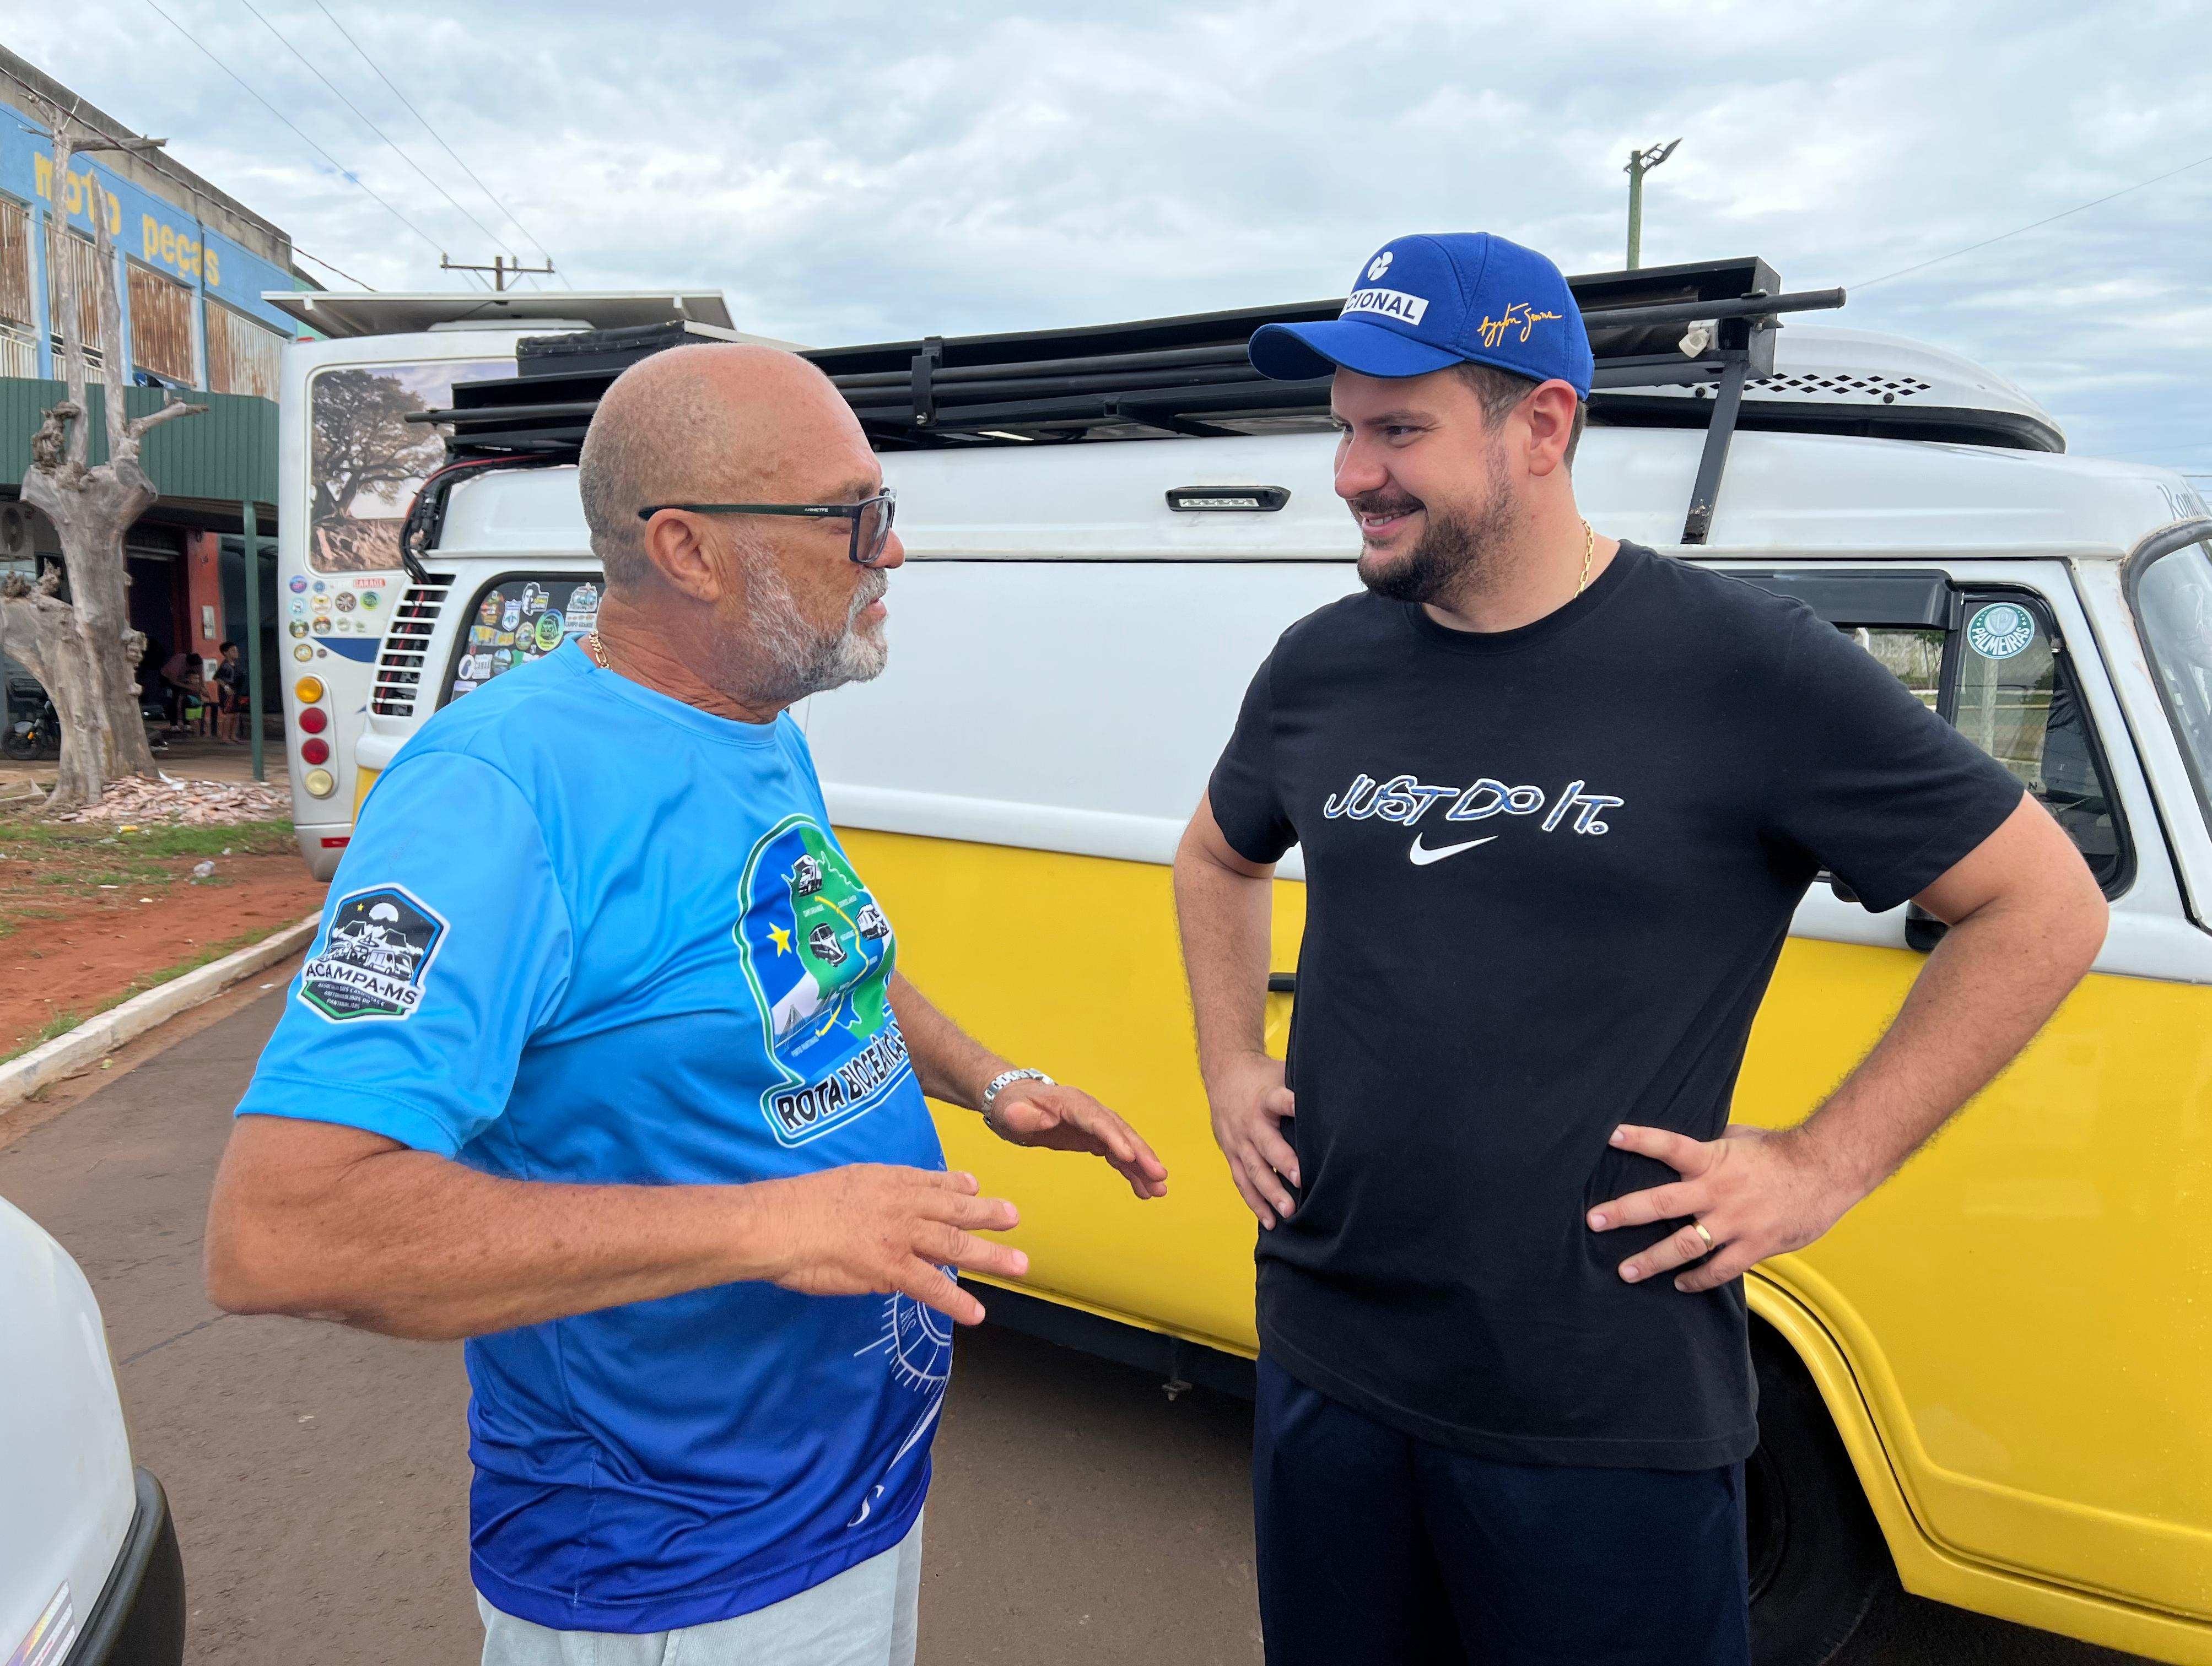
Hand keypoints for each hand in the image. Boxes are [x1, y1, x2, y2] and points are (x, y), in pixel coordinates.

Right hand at [757, 1164, 1025, 1325]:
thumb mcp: (837, 1184)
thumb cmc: (791, 1208)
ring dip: (990, 1255)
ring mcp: (898, 1235)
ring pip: (954, 1244)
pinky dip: (956, 1301)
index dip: (955, 1184)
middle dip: (986, 1214)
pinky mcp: (889, 1267)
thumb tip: (874, 1213)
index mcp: (883, 1181)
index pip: (927, 1181)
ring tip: (1019, 1265)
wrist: (774, 1224)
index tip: (974, 1185)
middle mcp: (899, 1203)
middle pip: (952, 1209)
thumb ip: (864, 1196)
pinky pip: (930, 1286)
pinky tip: (976, 1313)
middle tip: (1014, 1216)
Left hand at [988, 1080, 1168, 1199]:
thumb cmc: (1011, 1105)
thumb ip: (1022, 1115)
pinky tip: (1144, 1189)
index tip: (1131, 1157)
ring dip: (1143, 1167)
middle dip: (1142, 1154)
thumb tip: (1035, 1119)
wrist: (1012, 1102)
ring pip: (1125, 1145)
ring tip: (1159, 1190)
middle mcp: (1090, 1111)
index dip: (1115, 1138)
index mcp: (1072, 1103)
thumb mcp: (1011, 1111)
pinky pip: (1118, 1156)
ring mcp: (1094, 1125)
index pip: (1098, 1121)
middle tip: (1160, 1176)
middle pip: (1121, 1132)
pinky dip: (1132, 1172)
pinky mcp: (1094, 1138)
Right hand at [1205, 1053, 1296, 1228]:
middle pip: (1267, 1144)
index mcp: (1266, 1097)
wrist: (1224, 1073)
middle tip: (1302, 1181)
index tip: (1304, 1113)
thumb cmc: (1264, 1076)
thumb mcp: (1282, 1072)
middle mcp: (1251, 1121)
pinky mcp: (1231, 1154)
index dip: (1291, 1104)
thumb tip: (1346, 1098)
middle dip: (1284, 1164)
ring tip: (1289, 1212)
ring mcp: (1238, 1140)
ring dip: (1271, 1193)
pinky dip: (1255, 1203)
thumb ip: (1304, 1087)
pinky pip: (1242, 1182)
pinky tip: (1270, 1221)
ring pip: (1254, 1170)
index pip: (1279, 1100)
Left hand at [1585, 1123, 1857, 1292]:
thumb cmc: (1782, 1151)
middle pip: (1661, 1203)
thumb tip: (1686, 1146)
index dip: (1640, 1139)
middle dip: (1624, 1213)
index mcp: (1713, 1159)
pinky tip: (1680, 1284)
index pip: (1669, 1146)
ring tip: (1625, 1271)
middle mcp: (1717, 1192)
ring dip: (1651, 1260)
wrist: (1828, 1171)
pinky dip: (1697, 1279)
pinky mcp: (1754, 1246)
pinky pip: (1719, 1270)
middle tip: (1594, 1222)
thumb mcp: (1741, 1137)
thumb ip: (1711, 1145)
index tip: (1610, 1136)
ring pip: (1683, 1245)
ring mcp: (1734, 1222)